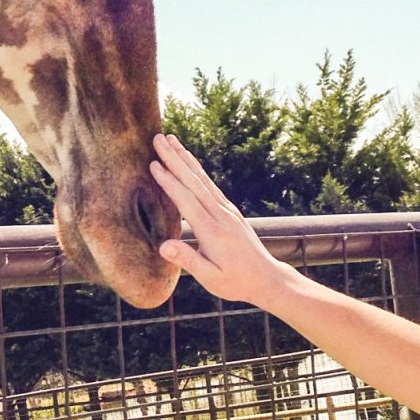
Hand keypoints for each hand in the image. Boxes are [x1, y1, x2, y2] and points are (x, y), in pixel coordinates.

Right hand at [150, 134, 291, 305]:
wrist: (266, 278)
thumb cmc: (235, 282)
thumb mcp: (210, 278)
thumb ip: (187, 260)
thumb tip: (163, 247)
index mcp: (212, 231)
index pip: (186, 200)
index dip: (169, 182)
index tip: (153, 164)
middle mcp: (220, 214)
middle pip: (194, 181)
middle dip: (175, 159)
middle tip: (159, 138)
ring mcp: (226, 210)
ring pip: (202, 178)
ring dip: (185, 158)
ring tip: (171, 139)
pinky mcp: (229, 210)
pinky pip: (209, 184)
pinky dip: (196, 169)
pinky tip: (188, 161)